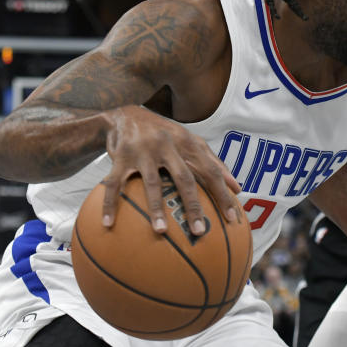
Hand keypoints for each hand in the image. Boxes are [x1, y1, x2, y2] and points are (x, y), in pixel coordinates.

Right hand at [100, 105, 240, 234]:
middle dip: (193, 205)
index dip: (222, 194)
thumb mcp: (190, 141)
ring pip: (153, 182)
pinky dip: (111, 204)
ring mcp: (144, 150)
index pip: (210, 171)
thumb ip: (213, 162)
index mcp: (188, 143)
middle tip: (199, 231)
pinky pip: (115, 184)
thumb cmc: (165, 134)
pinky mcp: (121, 156)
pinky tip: (109, 224)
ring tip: (161, 231)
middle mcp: (168, 145)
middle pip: (185, 178)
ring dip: (157, 208)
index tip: (232, 219)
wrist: (126, 114)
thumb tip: (237, 188)